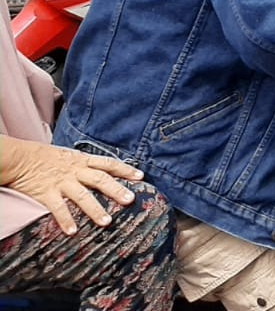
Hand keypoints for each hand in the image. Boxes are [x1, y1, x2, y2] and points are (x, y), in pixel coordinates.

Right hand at [0, 137, 142, 233]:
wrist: (21, 158)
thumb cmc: (46, 158)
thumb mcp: (70, 156)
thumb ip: (85, 165)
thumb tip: (103, 172)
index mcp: (82, 160)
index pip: (108, 164)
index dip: (125, 169)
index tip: (141, 177)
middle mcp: (75, 171)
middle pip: (100, 179)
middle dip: (116, 190)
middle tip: (131, 200)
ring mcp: (61, 182)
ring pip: (82, 195)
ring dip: (95, 209)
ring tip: (107, 222)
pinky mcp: (46, 193)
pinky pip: (58, 208)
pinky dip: (65, 220)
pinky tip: (72, 232)